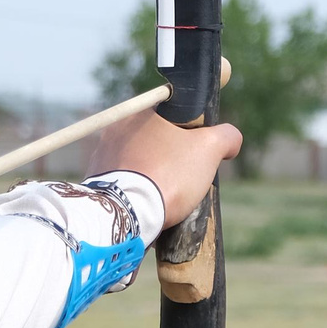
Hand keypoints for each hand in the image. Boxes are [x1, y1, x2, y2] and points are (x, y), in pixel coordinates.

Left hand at [93, 109, 243, 230]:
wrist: (128, 213)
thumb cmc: (169, 175)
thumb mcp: (209, 148)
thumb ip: (226, 136)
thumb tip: (231, 139)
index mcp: (139, 113)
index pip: (172, 118)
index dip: (190, 136)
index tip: (196, 156)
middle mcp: (114, 129)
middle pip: (156, 143)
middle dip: (172, 160)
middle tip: (184, 180)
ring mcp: (101, 157)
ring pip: (140, 164)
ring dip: (153, 177)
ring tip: (166, 197)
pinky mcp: (95, 183)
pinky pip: (124, 184)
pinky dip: (137, 193)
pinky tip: (148, 206)